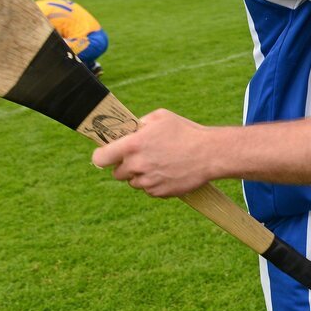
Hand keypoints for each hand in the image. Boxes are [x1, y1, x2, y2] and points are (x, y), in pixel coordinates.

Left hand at [91, 109, 214, 196]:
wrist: (210, 154)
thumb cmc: (186, 132)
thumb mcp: (160, 117)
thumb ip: (138, 124)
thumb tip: (127, 131)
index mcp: (133, 145)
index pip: (100, 158)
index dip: (102, 156)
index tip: (106, 154)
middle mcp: (137, 165)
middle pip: (117, 172)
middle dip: (126, 165)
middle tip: (141, 156)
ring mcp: (147, 181)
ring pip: (133, 182)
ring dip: (140, 174)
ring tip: (159, 162)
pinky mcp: (158, 192)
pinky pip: (148, 189)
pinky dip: (154, 183)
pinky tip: (168, 171)